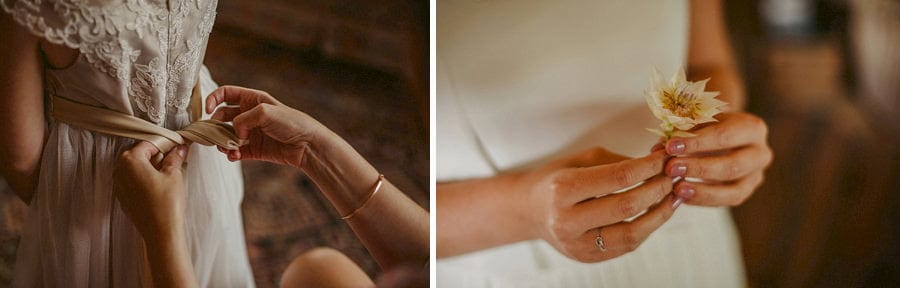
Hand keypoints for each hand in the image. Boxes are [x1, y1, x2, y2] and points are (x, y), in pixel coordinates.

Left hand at [113, 142, 188, 238]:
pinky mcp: (123, 198)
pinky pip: (131, 182)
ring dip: (148, 168)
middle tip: (172, 160)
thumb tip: (179, 149)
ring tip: (165, 174)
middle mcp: (120, 171)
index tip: (175, 148)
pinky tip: (157, 187)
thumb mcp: (174, 175)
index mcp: (131, 161)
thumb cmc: (166, 203)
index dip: (163, 145)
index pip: (147, 144)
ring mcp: (119, 186)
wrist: (160, 231)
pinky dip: (143, 180)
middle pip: (137, 155)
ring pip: (134, 169)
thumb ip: (175, 158)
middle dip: (154, 156)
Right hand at [205, 86, 328, 167]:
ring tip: (226, 148)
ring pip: (226, 136)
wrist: (307, 145)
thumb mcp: (265, 112)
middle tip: (214, 134)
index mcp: (252, 99)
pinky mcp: (254, 150)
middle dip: (215, 125)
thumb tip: (234, 133)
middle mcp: (249, 115)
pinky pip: (236, 152)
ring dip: (222, 142)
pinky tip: (234, 156)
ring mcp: (251, 133)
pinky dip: (232, 154)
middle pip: (221, 117)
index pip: (226, 94)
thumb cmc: (291, 123)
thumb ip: (242, 119)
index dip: (213, 99)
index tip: (207, 110)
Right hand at [515, 148, 678, 261]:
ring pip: (632, 233)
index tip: (664, 157)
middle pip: (627, 206)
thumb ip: (618, 162)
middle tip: (674, 175)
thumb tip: (657, 163)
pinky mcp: (586, 257)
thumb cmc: (556, 180)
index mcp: (562, 189)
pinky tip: (657, 213)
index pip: (618, 177)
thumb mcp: (581, 161)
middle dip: (657, 188)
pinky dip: (647, 228)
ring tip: (673, 196)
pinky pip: (626, 245)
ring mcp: (576, 244)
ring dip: (659, 213)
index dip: (648, 166)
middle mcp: (567, 220)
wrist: (529, 211)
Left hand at [663, 112, 771, 205]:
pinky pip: (727, 201)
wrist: (722, 136)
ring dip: (702, 190)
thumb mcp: (697, 122)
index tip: (670, 146)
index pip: (725, 135)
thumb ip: (681, 134)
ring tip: (676, 188)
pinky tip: (682, 197)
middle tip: (671, 168)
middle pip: (732, 165)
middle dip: (699, 168)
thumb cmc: (707, 125)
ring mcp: (756, 176)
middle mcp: (761, 153)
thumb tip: (658, 150)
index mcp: (752, 128)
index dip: (697, 142)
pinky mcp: (746, 192)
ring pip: (733, 189)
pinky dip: (703, 199)